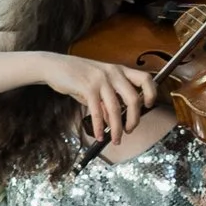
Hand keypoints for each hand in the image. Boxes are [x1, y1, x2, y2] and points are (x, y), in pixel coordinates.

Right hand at [41, 50, 162, 144]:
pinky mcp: (88, 87)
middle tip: (129, 130)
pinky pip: (98, 112)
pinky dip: (100, 127)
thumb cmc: (77, 76)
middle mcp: (113, 72)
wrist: (54, 66)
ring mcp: (101, 79)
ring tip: (116, 139)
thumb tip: (115, 121)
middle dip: (134, 119)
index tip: (149, 106)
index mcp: (119, 70)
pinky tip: (99, 135)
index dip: (151, 93)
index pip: (145, 78)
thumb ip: (108, 101)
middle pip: (134, 99)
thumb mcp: (97, 86)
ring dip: (117, 128)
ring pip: (116, 109)